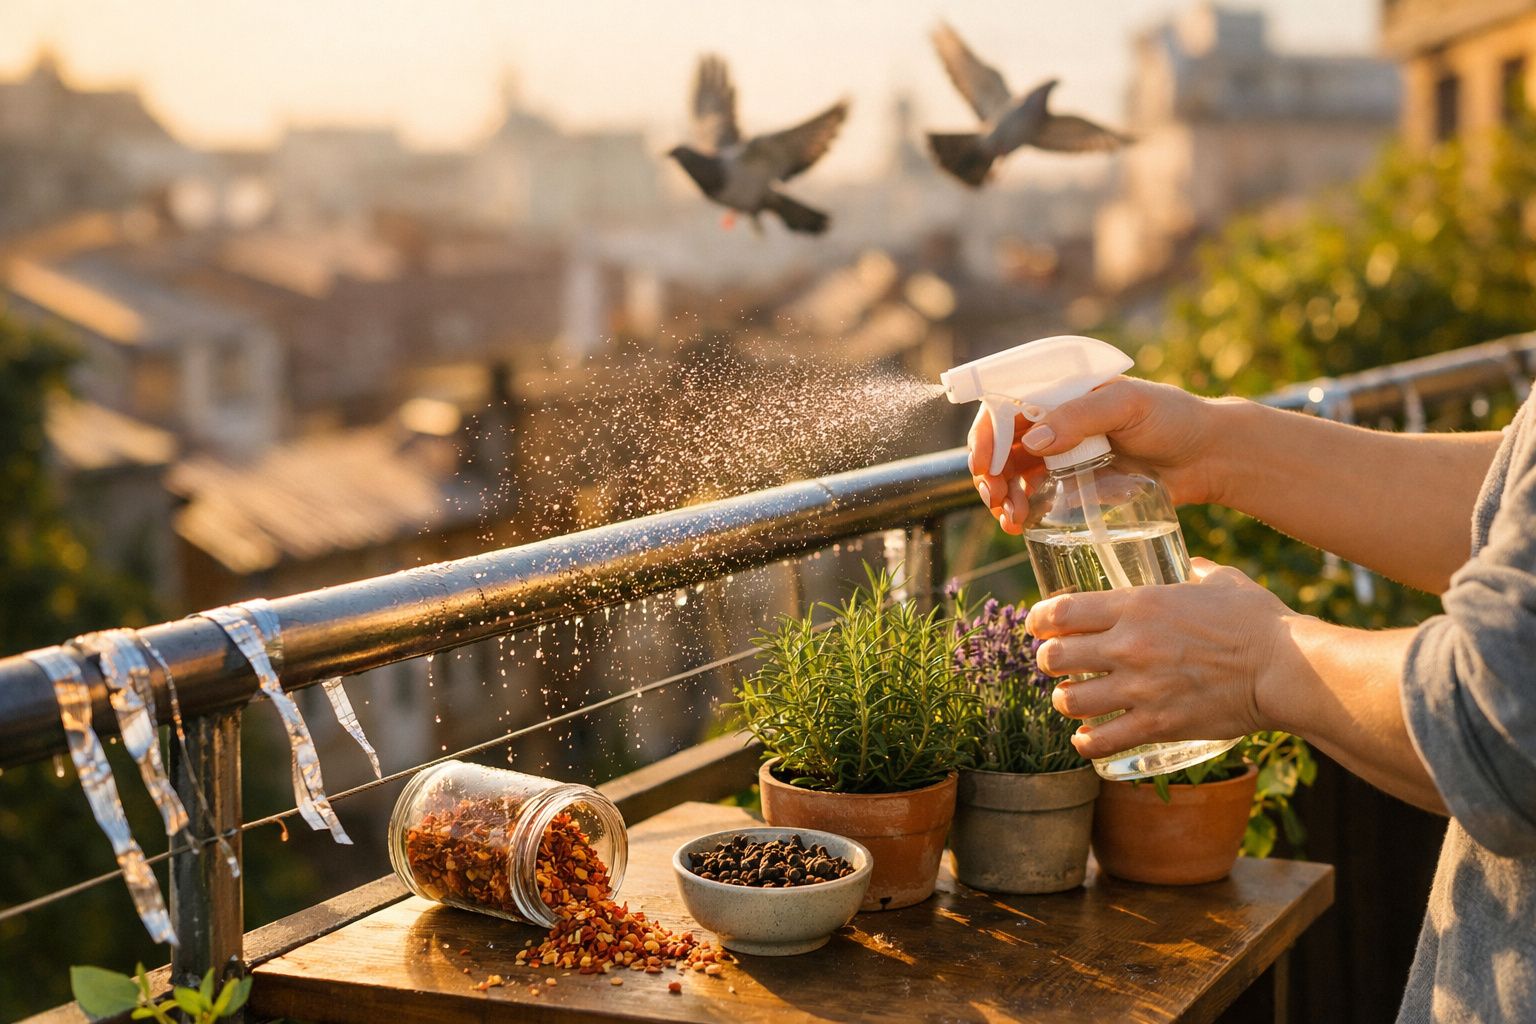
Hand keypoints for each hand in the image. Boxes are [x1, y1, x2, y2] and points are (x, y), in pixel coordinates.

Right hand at [968, 377, 1226, 533]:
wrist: (1208, 457)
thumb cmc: (1173, 418)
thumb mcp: (1128, 405)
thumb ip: (1080, 416)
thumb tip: (1032, 441)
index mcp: (1062, 391)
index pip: (1006, 406)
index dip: (987, 435)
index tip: (986, 465)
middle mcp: (1055, 421)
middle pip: (1002, 444)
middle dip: (991, 473)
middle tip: (995, 498)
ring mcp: (1063, 454)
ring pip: (1013, 473)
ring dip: (1002, 496)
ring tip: (1010, 519)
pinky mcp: (1074, 484)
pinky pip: (1036, 495)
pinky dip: (1021, 509)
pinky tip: (1019, 524)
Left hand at [1025, 559, 1303, 759]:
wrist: (1286, 668)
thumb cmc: (1258, 621)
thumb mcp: (1220, 580)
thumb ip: (1195, 571)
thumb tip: (1189, 564)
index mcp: (1137, 605)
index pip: (1060, 612)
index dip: (1038, 620)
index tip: (1038, 625)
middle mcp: (1129, 645)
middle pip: (1053, 658)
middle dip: (1048, 662)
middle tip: (1058, 665)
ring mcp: (1140, 688)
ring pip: (1068, 701)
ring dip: (1065, 702)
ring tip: (1075, 700)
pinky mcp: (1156, 725)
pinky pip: (1099, 741)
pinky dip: (1086, 743)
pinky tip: (1088, 738)